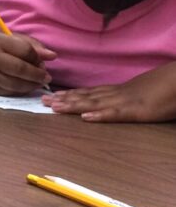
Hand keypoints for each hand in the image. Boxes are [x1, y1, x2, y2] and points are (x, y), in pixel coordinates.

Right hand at [0, 31, 54, 94]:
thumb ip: (32, 45)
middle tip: (47, 77)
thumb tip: (53, 56)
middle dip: (37, 75)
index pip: (25, 50)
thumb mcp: (9, 38)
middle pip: (20, 69)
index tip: (43, 60)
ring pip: (15, 85)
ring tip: (39, 82)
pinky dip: (21, 91)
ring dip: (31, 85)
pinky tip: (27, 87)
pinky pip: (9, 93)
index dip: (37, 57)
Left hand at [42, 67, 175, 122]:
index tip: (54, 96)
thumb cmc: (168, 88)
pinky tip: (85, 118)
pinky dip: (100, 115)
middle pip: (87, 97)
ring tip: (55, 107)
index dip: (72, 95)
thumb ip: (131, 99)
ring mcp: (127, 102)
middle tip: (43, 101)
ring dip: (74, 106)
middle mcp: (119, 94)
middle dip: (64, 99)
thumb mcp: (145, 94)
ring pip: (95, 104)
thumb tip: (122, 102)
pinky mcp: (138, 111)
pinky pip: (117, 113)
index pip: (91, 92)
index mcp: (121, 92)